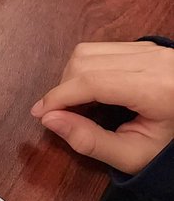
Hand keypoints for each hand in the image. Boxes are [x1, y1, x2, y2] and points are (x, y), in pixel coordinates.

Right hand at [32, 41, 173, 174]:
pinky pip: (100, 49)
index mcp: (156, 89)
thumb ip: (90, 141)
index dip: (59, 96)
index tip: (40, 114)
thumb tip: (50, 119)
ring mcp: (150, 49)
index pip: (92, 81)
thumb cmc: (171, 146)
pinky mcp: (144, 46)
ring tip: (78, 104)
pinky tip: (92, 92)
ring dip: (72, 77)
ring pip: (88, 51)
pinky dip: (85, 69)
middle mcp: (154, 60)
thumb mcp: (133, 155)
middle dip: (64, 89)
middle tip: (62, 116)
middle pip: (85, 61)